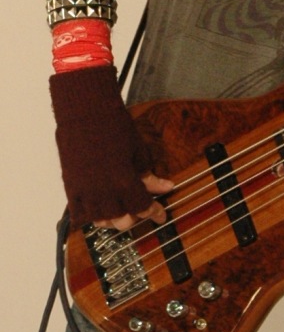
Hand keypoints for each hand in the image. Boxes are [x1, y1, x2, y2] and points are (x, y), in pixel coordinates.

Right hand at [50, 64, 173, 227]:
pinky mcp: (71, 187)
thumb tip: (165, 187)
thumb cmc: (113, 126)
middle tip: (140, 208)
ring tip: (120, 210)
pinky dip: (91, 215)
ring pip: (101, 221)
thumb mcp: (139, 151)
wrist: (85, 110)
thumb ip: (149, 175)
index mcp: (124, 181)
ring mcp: (85, 191)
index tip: (160, 214)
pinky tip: (100, 210)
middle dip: (135, 217)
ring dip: (113, 219)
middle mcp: (104, 191)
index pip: (143, 207)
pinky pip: (79, 213)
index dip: (155, 212)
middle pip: (122, 221)